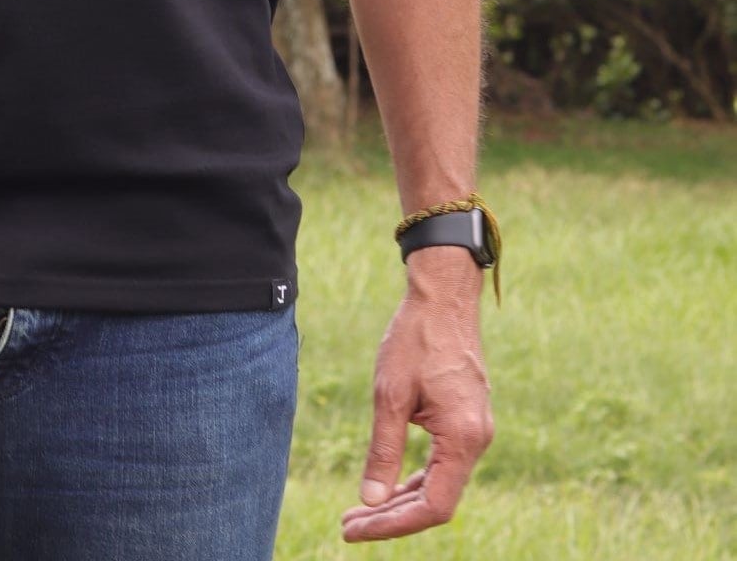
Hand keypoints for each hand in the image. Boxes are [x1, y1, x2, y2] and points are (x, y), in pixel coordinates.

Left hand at [341, 248, 493, 540]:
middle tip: (348, 525)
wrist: (443, 298)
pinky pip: (443, 463)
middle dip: (391, 517)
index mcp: (463, 438)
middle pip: (436, 501)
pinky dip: (416, 479)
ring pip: (440, 485)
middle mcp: (477, 441)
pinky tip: (388, 485)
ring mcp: (476, 432)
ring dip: (401, 500)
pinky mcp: (467, 421)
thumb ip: (383, 450)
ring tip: (360, 511)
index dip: (394, 524)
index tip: (356, 528)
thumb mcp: (390, 394)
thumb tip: (370, 500)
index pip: (434, 507)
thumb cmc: (415, 339)